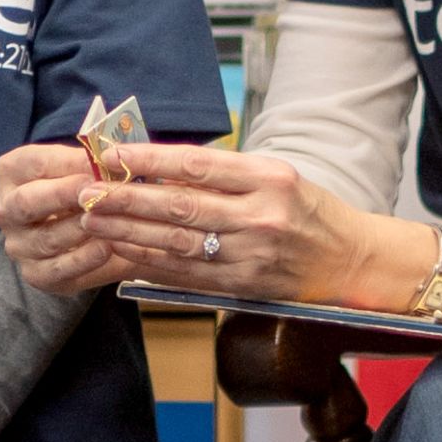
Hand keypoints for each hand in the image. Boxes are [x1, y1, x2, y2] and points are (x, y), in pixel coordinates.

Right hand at [0, 142, 135, 293]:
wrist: (86, 234)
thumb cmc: (80, 190)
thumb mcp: (80, 169)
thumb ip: (88, 164)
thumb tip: (107, 158)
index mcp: (11, 173)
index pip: (33, 163)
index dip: (67, 163)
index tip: (98, 164)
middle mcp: (6, 209)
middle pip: (26, 202)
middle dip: (63, 195)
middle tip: (97, 191)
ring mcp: (17, 244)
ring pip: (45, 238)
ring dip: (79, 229)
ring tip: (110, 221)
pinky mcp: (34, 273)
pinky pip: (56, 269)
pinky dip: (83, 259)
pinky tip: (107, 248)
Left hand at [76, 144, 385, 306]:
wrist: (352, 262)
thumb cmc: (310, 212)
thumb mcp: (277, 177)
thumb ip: (224, 174)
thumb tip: (160, 167)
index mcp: (269, 178)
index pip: (199, 163)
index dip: (151, 159)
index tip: (114, 155)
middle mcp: (261, 216)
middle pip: (181, 205)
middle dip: (128, 199)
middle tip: (88, 192)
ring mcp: (252, 256)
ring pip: (178, 243)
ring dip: (130, 233)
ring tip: (94, 222)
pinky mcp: (245, 287)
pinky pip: (189, 276)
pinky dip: (152, 265)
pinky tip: (125, 254)